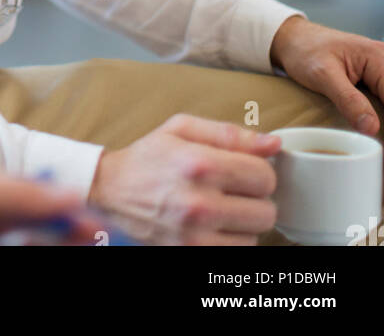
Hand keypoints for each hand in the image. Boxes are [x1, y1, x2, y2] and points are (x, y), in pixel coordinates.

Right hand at [88, 114, 280, 245]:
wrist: (110, 190)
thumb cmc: (149, 157)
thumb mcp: (182, 129)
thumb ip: (229, 133)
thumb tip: (273, 143)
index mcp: (199, 163)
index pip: (264, 176)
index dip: (260, 171)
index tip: (245, 170)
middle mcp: (198, 203)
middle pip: (266, 211)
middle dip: (255, 198)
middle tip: (234, 190)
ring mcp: (195, 236)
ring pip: (255, 237)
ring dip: (244, 223)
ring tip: (221, 208)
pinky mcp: (190, 254)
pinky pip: (236, 253)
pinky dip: (232, 241)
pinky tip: (215, 226)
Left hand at [269, 16, 383, 135]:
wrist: (294, 39)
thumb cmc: (305, 51)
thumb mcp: (322, 76)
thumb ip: (348, 100)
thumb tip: (372, 128)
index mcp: (377, 56)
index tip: (381, 135)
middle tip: (375, 135)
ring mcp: (383, 66)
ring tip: (377, 134)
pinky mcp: (378, 76)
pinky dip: (382, 110)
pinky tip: (379, 125)